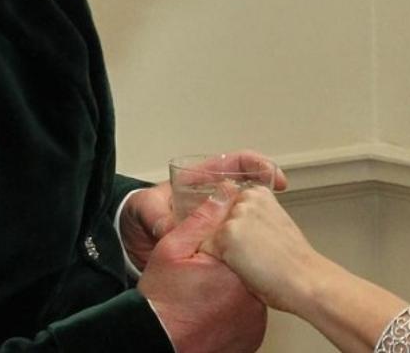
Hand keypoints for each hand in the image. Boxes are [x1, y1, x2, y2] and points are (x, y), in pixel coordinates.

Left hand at [121, 151, 287, 269]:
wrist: (130, 239)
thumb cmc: (139, 215)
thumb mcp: (145, 211)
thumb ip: (157, 217)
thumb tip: (168, 228)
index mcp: (200, 179)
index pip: (234, 163)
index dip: (256, 164)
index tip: (271, 174)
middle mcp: (211, 195)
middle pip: (248, 184)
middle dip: (267, 186)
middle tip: (280, 194)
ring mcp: (214, 215)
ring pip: (244, 209)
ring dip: (261, 212)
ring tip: (274, 222)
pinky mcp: (213, 236)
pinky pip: (235, 232)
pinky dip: (247, 236)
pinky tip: (257, 245)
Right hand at [137, 186, 266, 352]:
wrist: (157, 340)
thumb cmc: (160, 299)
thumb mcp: (171, 249)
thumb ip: (200, 220)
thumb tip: (224, 194)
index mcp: (233, 268)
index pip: (247, 240)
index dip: (232, 239)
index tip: (217, 247)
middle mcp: (250, 295)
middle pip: (252, 264)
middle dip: (237, 262)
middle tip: (210, 273)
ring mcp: (254, 318)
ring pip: (254, 287)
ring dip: (240, 284)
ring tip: (213, 290)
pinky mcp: (253, 335)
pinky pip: (253, 311)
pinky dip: (240, 307)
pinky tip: (220, 306)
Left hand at [205, 186, 329, 314]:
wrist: (305, 279)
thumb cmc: (294, 261)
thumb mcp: (275, 225)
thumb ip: (253, 218)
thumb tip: (236, 226)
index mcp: (260, 193)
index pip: (228, 208)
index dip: (238, 230)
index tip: (254, 242)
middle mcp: (246, 197)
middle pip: (216, 221)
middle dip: (227, 239)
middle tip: (255, 254)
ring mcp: (235, 215)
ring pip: (210, 236)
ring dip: (222, 252)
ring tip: (251, 261)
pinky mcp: (226, 234)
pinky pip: (206, 251)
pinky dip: (217, 264)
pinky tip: (242, 268)